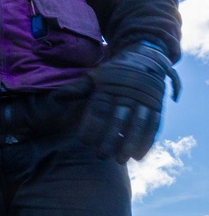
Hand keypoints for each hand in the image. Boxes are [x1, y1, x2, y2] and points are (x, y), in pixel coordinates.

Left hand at [77, 42, 180, 162]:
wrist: (144, 55)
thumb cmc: (114, 72)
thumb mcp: (95, 76)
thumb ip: (78, 89)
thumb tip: (57, 98)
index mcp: (110, 86)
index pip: (99, 108)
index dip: (92, 125)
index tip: (84, 142)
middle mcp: (127, 93)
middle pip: (118, 118)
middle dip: (109, 138)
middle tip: (100, 155)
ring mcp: (143, 99)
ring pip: (137, 123)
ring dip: (129, 143)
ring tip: (121, 160)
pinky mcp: (157, 104)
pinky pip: (154, 124)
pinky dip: (147, 140)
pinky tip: (139, 156)